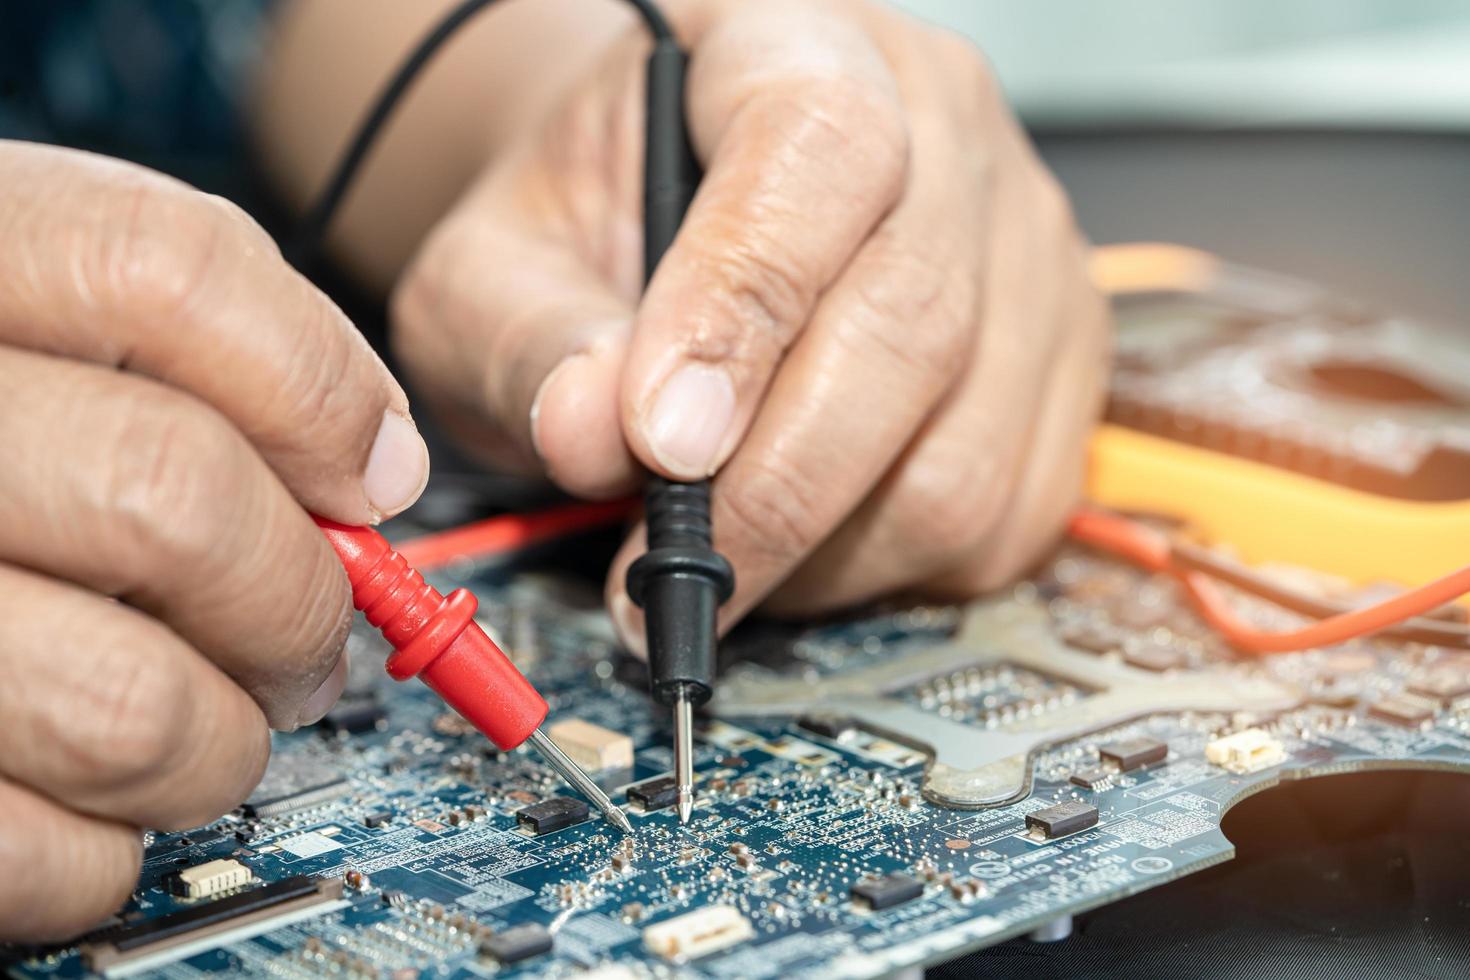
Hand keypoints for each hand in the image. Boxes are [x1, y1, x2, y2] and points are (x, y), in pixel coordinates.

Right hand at [0, 142, 427, 939]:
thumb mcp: (41, 306)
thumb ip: (207, 338)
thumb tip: (383, 462)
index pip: (168, 272)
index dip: (318, 387)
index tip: (374, 473)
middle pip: (175, 498)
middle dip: (298, 598)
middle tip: (302, 637)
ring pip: (133, 710)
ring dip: (222, 740)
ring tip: (201, 720)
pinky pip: (48, 854)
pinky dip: (111, 844)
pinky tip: (89, 784)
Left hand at [391, 0, 1108, 650]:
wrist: (670, 214)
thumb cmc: (596, 227)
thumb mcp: (504, 260)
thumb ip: (527, 336)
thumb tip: (593, 435)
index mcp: (798, 41)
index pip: (819, 147)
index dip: (743, 307)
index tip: (660, 442)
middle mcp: (945, 128)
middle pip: (917, 322)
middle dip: (777, 488)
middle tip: (667, 570)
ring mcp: (1026, 247)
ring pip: (969, 451)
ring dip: (830, 549)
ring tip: (726, 555)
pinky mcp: (1063, 358)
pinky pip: (1010, 511)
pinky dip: (898, 566)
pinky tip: (811, 543)